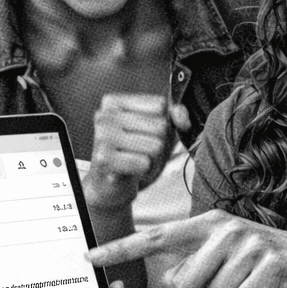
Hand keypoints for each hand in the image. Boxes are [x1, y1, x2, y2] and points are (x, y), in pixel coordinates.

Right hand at [81, 94, 189, 213]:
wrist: (109, 185)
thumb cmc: (134, 152)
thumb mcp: (157, 129)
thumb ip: (174, 116)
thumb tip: (184, 121)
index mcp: (114, 102)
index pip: (160, 105)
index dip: (162, 124)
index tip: (144, 134)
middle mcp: (105, 115)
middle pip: (160, 126)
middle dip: (158, 144)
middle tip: (139, 152)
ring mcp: (102, 137)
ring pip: (156, 145)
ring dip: (152, 159)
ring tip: (136, 160)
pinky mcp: (104, 160)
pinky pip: (145, 162)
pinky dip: (144, 170)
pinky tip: (130, 170)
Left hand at [88, 209, 286, 287]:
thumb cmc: (263, 269)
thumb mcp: (224, 265)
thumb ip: (192, 272)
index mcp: (208, 223)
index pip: (155, 238)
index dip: (120, 250)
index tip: (88, 258)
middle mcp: (225, 227)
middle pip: (184, 284)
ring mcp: (250, 243)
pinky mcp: (271, 263)